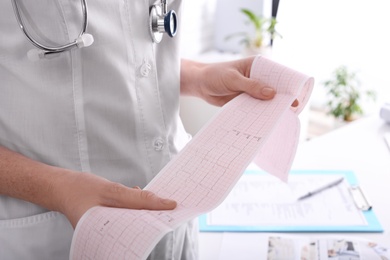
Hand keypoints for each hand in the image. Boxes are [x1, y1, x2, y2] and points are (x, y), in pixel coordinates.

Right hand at [55, 170, 176, 227]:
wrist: (59, 187)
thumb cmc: (79, 189)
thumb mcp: (111, 190)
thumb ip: (136, 198)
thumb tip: (163, 203)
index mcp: (105, 234)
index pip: (138, 231)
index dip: (156, 220)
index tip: (172, 209)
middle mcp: (106, 236)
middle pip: (137, 228)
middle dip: (152, 215)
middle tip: (167, 203)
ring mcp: (106, 229)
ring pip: (133, 222)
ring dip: (143, 210)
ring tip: (153, 199)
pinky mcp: (107, 222)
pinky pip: (126, 217)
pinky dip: (134, 207)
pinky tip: (138, 195)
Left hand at [181, 57, 298, 106]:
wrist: (200, 85)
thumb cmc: (215, 75)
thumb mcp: (233, 79)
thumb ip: (251, 86)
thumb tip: (272, 93)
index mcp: (257, 65)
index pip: (276, 73)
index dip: (287, 83)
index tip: (295, 94)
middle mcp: (257, 77)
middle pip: (274, 88)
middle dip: (281, 98)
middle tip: (291, 109)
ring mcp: (252, 90)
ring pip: (265, 99)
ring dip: (270, 107)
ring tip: (280, 117)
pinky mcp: (245, 100)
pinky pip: (256, 107)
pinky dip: (260, 113)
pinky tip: (266, 120)